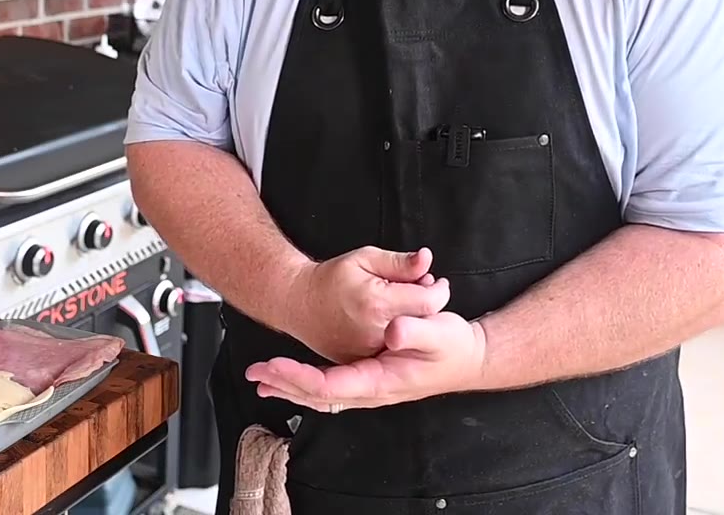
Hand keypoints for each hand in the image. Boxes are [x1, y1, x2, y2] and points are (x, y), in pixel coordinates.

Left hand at [248, 312, 488, 412]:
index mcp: (382, 380)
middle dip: (285, 383)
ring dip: (290, 386)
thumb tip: (391, 331)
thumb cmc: (454, 346)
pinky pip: (330, 388)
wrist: (468, 358)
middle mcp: (371, 390)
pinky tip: (289, 379)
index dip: (300, 377)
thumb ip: (416, 329)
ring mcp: (369, 388)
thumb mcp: (440, 331)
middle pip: (318, 395)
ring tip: (261, 379)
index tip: (275, 366)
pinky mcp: (369, 380)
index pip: (332, 386)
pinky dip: (305, 383)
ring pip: (321, 395)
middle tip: (255, 372)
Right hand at [283, 246, 450, 362]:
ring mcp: (369, 352)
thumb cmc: (331, 278)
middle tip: (418, 288)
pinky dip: (396, 335)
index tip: (433, 281)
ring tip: (398, 304)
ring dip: (412, 320)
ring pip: (409, 338)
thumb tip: (427, 260)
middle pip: (422, 321)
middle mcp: (376, 332)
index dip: (438, 289)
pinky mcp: (364, 362)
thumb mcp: (365, 259)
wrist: (300, 304)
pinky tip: (387, 321)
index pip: (429, 301)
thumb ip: (399, 262)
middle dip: (426, 303)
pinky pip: (392, 350)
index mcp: (378, 303)